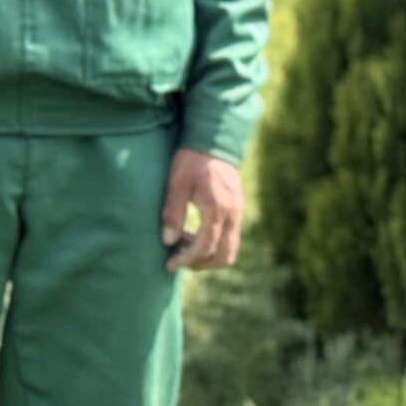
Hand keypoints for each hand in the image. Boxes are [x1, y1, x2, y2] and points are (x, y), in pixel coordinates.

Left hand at [163, 149, 243, 272]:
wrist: (212, 140)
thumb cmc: (190, 160)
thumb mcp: (176, 183)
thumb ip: (172, 213)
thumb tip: (167, 241)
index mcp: (217, 208)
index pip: (205, 246)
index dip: (187, 260)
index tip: (169, 264)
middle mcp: (232, 214)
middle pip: (223, 255)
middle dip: (199, 263)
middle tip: (176, 259)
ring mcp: (238, 213)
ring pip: (229, 250)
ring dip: (207, 256)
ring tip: (182, 247)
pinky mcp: (237, 210)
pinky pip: (230, 239)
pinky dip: (213, 245)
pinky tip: (192, 236)